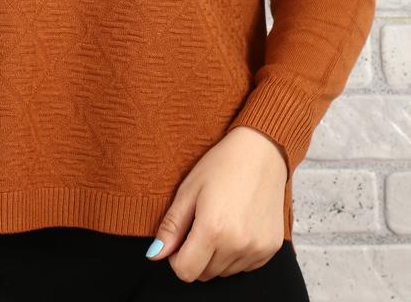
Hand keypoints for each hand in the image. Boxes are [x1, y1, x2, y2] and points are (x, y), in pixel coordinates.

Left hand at [145, 126, 287, 281]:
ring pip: (224, 272)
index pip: (185, 272)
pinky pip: (244, 266)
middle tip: (200, 223)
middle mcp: (238, 245)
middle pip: (204, 274)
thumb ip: (171, 226)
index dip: (176, 258)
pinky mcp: (271, 248)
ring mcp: (257, 248)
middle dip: (196, 255)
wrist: (262, 151)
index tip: (180, 238)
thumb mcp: (189, 189)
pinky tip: (237, 225)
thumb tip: (155, 255)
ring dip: (216, 256)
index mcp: (213, 230)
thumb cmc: (222, 165)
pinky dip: (236, 254)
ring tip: (220, 221)